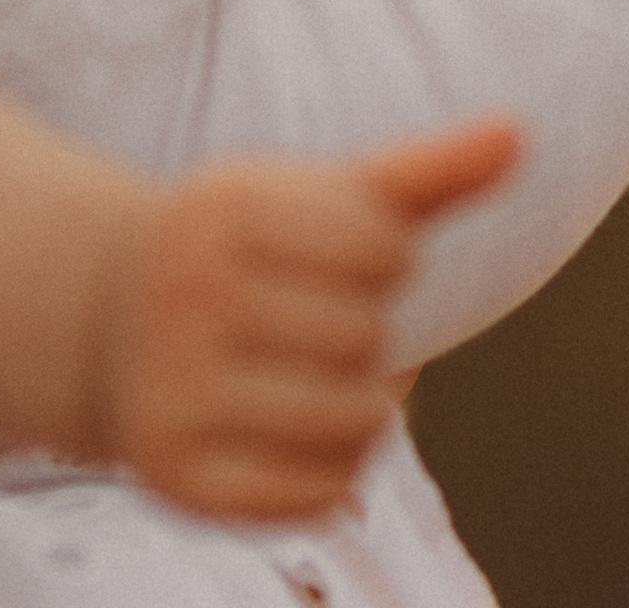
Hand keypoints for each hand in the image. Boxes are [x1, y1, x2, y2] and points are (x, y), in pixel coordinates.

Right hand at [97, 117, 521, 525]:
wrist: (110, 318)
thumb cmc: (250, 246)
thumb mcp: (324, 194)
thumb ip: (426, 171)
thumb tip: (518, 132)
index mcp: (227, 211)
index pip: (381, 245)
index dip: (388, 256)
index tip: (347, 254)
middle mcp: (187, 298)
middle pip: (366, 335)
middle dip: (373, 332)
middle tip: (329, 323)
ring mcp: (174, 390)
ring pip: (351, 420)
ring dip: (368, 407)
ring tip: (330, 381)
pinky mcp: (173, 475)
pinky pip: (309, 496)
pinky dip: (335, 477)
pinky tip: (308, 441)